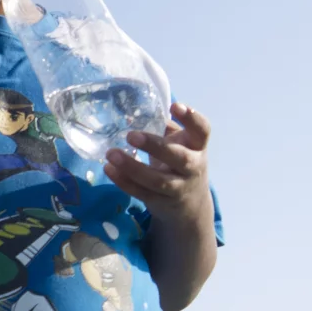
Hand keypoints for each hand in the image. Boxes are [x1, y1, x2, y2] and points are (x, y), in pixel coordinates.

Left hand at [103, 103, 211, 224]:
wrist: (190, 205)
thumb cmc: (179, 162)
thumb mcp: (179, 143)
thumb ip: (163, 127)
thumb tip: (135, 109)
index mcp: (197, 146)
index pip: (202, 131)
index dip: (192, 118)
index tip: (175, 106)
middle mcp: (192, 167)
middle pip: (179, 158)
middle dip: (155, 146)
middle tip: (131, 135)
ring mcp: (178, 187)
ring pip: (157, 180)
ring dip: (132, 167)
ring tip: (111, 154)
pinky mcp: (161, 201)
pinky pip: (141, 193)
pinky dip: (124, 182)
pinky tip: (109, 169)